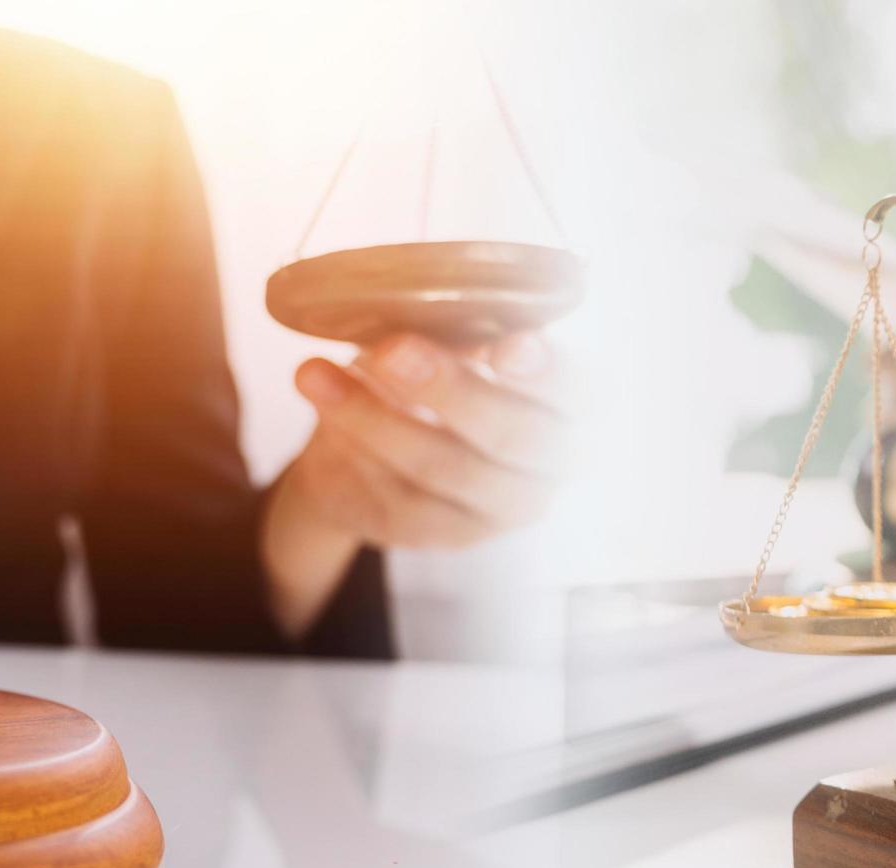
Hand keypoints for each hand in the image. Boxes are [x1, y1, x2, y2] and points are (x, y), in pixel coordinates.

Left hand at [281, 332, 561, 549]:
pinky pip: (399, 496)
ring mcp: (495, 512)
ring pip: (445, 468)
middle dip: (450, 390)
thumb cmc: (432, 377)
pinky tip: (323, 402)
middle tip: (391, 350)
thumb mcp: (452, 342)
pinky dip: (357, 444)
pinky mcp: (439, 536)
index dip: (548, 373)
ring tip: (316, 374)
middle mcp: (546, 469)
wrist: (372, 452)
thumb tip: (450, 303)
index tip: (510, 345)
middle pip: (514, 436)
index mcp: (569, 409)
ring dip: (377, 417)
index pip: (580, 394)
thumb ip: (467, 330)